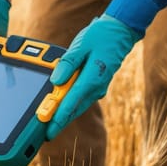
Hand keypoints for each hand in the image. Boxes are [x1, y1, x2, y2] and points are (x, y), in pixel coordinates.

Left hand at [46, 15, 141, 139]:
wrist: (120, 32)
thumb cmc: (101, 36)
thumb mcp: (81, 45)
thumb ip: (68, 64)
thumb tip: (55, 81)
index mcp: (91, 79)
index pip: (71, 103)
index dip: (58, 118)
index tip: (48, 129)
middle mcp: (96, 87)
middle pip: (74, 109)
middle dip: (60, 122)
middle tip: (46, 133)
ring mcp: (98, 87)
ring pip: (78, 106)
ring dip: (66, 114)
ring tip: (51, 123)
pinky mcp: (97, 85)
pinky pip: (82, 98)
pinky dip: (72, 104)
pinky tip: (62, 107)